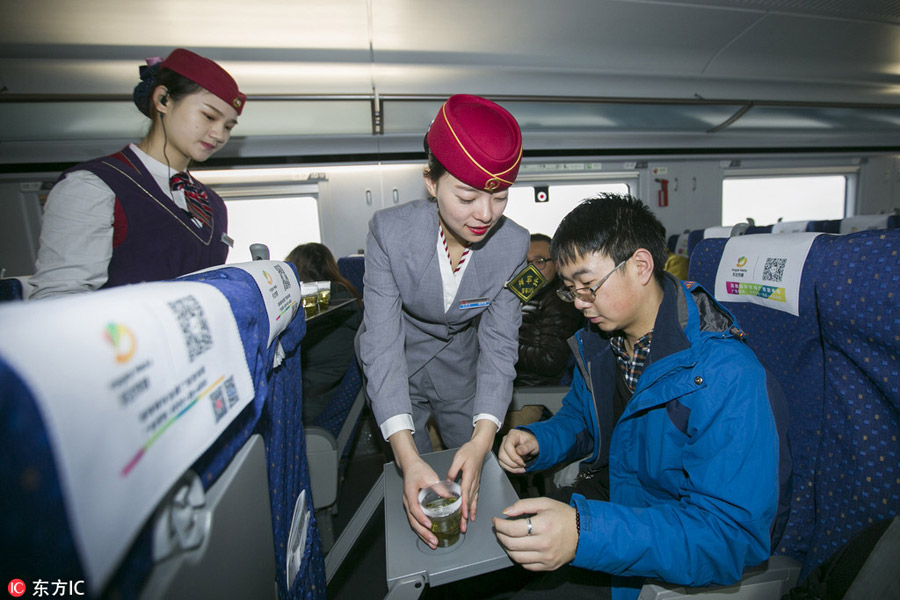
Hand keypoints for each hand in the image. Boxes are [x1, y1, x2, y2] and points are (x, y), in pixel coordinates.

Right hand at [389, 431, 440, 547]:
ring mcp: (409, 505)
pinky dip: (422, 529)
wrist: (410, 466)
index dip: (421, 517)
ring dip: (422, 534)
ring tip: (432, 543)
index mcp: (410, 493)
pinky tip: (429, 535)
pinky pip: (415, 520)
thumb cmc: (418, 469)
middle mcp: (407, 501)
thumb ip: (439, 487)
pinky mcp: (412, 506)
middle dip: (423, 532)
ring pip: (413, 523)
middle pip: (413, 520)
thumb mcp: (430, 476)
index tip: (428, 524)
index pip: (414, 508)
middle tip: (433, 541)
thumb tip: (450, 496)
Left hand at [446, 420, 494, 530]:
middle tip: (463, 527)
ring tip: (467, 525)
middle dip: (466, 515)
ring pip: (473, 501)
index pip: (466, 493)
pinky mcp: (476, 484)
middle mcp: (474, 482)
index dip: (465, 506)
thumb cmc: (469, 451)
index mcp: (469, 476)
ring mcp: (476, 484)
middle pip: (470, 501)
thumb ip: (453, 471)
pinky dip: (473, 507)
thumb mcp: (458, 458)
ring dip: (470, 514)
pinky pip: (475, 498)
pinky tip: (472, 515)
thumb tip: (447, 482)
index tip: (464, 515)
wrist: (480, 448)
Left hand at [492, 497, 578, 570]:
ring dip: (506, 547)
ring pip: (516, 557)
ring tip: (506, 538)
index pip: (512, 529)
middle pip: (512, 544)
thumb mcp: (545, 503)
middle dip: (500, 535)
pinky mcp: (548, 566)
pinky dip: (518, 557)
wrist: (583, 532)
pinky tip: (518, 548)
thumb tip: (506, 512)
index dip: (499, 525)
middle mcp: (544, 544)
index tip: (495, 521)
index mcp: (543, 525)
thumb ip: (523, 505)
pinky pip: (526, 565)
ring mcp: (546, 557)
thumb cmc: (564, 516)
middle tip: (499, 529)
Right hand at [497, 428, 538, 473]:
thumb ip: (527, 447)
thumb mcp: (533, 444)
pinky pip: (503, 464)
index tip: (522, 462)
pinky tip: (518, 469)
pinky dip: (511, 469)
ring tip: (522, 468)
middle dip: (513, 463)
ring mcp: (503, 448)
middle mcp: (505, 440)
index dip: (513, 456)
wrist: (532, 446)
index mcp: (512, 435)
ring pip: (501, 460)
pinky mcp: (503, 455)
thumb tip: (519, 451)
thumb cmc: (532, 442)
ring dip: (512, 467)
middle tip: (523, 465)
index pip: (507, 446)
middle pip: (502, 454)